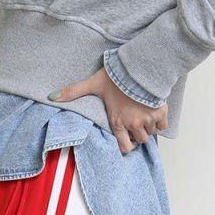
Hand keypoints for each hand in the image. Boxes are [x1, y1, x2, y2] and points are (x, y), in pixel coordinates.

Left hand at [49, 66, 167, 153]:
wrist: (140, 66)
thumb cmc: (117, 76)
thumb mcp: (93, 83)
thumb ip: (73, 92)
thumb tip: (51, 96)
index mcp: (117, 121)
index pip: (124, 147)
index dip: (126, 145)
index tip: (127, 138)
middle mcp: (133, 124)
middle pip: (140, 141)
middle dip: (138, 135)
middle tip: (135, 124)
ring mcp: (148, 119)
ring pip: (151, 133)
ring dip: (148, 127)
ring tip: (143, 114)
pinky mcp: (161, 112)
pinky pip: (163, 126)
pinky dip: (160, 121)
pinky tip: (154, 111)